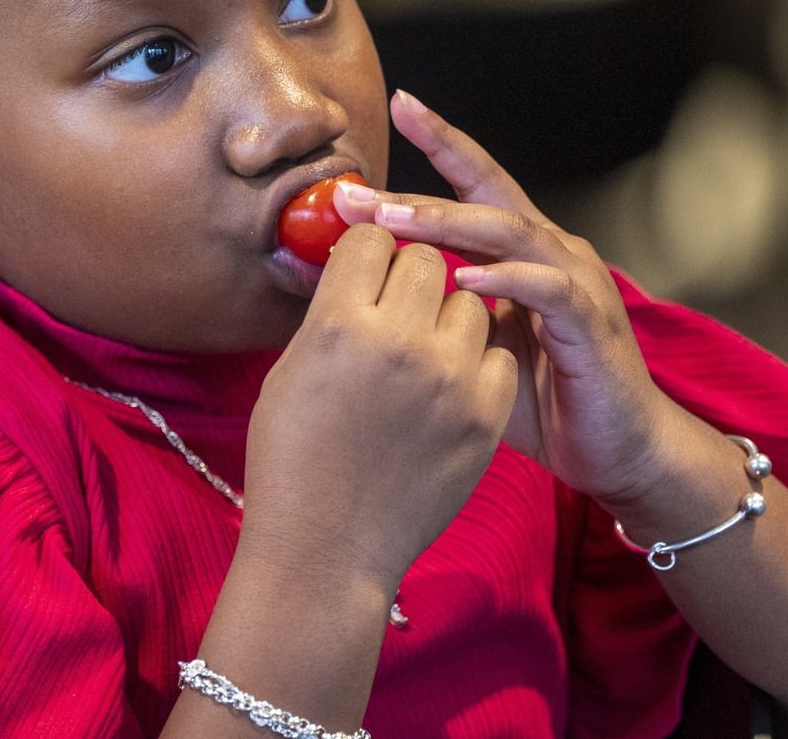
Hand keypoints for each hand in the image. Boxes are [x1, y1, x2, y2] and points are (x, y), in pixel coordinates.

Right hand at [244, 213, 518, 592]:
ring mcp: (451, 380)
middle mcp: (401, 343)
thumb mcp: (290, 369)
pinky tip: (447, 386)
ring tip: (422, 352)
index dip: (367, 250)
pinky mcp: (486, 416)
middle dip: (409, 274)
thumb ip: (326, 310)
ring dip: (447, 315)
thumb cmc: (292, 460)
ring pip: (470, 302)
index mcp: (340, 325)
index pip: (373, 238)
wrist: (327, 548)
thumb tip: (346, 261)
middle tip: (394, 309)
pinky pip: (497, 354)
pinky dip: (475, 361)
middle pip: (427, 259)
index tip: (363, 269)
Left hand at [329, 90, 681, 508]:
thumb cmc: (539, 397)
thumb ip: (419, 311)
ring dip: (450, 223)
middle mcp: (552, 250)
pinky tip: (464, 279)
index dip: (442, 142)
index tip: (399, 106)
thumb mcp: (464, 346)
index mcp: (522, 250)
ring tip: (395, 220)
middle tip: (355, 190)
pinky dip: (505, 279)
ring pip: (511, 230)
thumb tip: (340, 286)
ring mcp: (576, 282)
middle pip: (484, 197)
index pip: (476, 182)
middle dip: (417, 188)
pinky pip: (547, 289)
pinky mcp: (591, 323)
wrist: (616, 450)